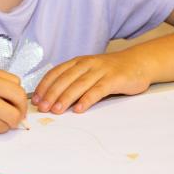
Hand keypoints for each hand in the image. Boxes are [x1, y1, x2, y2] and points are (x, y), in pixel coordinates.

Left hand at [32, 49, 152, 113]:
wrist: (138, 63)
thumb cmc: (110, 71)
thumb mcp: (89, 72)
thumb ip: (73, 81)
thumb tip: (52, 99)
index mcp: (78, 62)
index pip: (56, 72)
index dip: (44, 86)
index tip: (36, 100)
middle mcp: (87, 64)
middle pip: (65, 79)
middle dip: (52, 94)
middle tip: (43, 108)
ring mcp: (101, 70)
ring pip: (79, 84)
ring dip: (66, 98)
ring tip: (57, 110)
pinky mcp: (114, 79)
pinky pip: (98, 90)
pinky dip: (87, 99)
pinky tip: (79, 109)